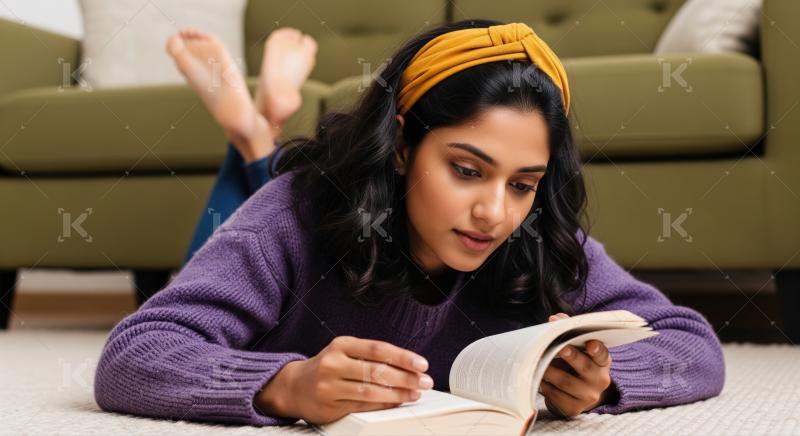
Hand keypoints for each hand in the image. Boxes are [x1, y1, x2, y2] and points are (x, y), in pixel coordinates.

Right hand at [255, 336, 432, 423]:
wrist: (294, 386)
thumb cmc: (328, 366)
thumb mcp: (344, 352)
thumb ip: (371, 355)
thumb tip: (408, 365)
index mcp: (341, 344)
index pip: (378, 349)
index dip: (403, 357)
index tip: (422, 364)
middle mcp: (333, 363)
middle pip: (376, 371)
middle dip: (406, 377)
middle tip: (425, 381)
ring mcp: (329, 386)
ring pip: (370, 391)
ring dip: (397, 394)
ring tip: (414, 393)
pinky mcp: (329, 406)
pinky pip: (362, 406)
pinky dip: (383, 405)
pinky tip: (395, 402)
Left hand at [538, 313, 616, 417]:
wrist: (576, 395)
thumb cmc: (575, 364)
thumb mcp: (577, 348)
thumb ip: (568, 330)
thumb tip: (556, 318)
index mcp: (602, 362)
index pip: (602, 355)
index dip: (597, 350)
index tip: (590, 344)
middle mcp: (599, 380)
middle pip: (585, 367)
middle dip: (571, 357)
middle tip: (560, 348)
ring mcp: (588, 397)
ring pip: (566, 382)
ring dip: (551, 370)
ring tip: (539, 361)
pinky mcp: (573, 409)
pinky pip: (556, 396)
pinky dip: (544, 385)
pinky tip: (537, 378)